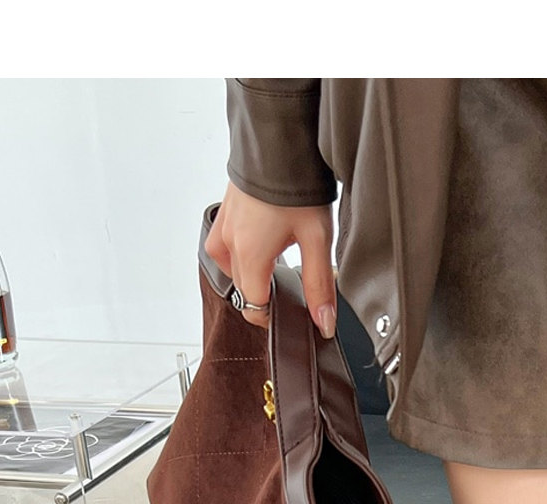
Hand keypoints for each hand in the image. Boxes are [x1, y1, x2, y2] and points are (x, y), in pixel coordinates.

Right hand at [207, 184, 335, 336]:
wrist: (278, 138)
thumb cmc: (295, 181)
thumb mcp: (317, 238)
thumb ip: (319, 284)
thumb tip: (323, 322)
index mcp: (249, 255)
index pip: (254, 307)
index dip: (275, 315)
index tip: (291, 310)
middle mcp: (230, 244)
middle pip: (245, 289)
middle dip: (266, 291)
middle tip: (292, 278)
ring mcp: (223, 227)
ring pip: (233, 269)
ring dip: (253, 271)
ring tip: (278, 255)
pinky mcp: (223, 213)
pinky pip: (225, 246)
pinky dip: (241, 251)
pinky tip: (260, 241)